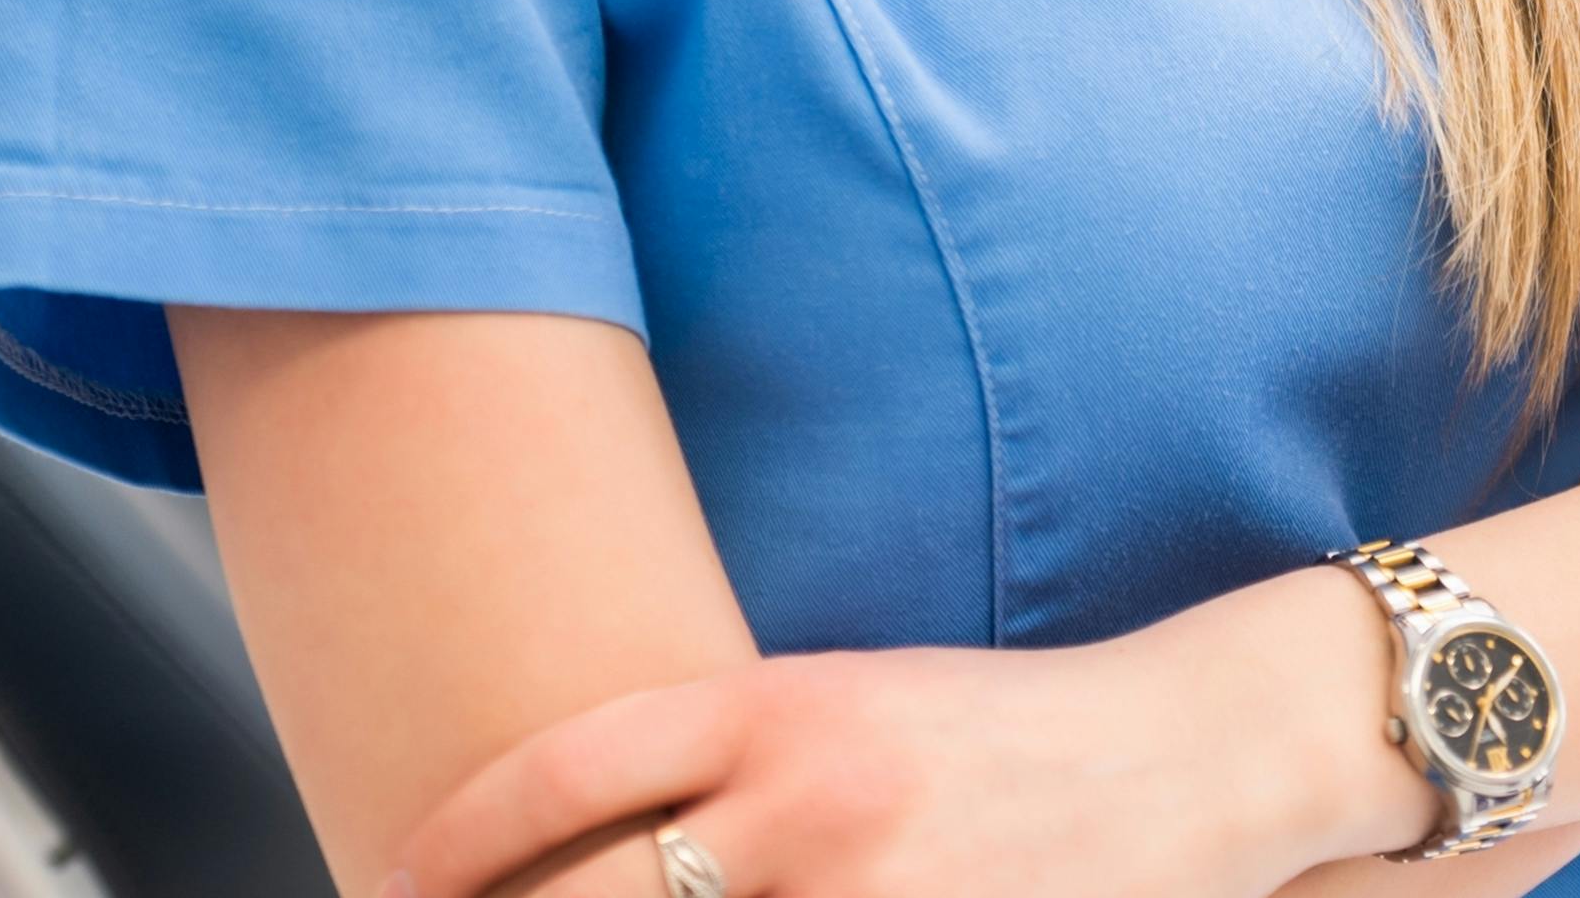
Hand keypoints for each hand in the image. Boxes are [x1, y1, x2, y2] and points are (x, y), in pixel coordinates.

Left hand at [388, 582, 1416, 897]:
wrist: (1196, 756)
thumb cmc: (1004, 732)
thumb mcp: (848, 701)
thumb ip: (721, 761)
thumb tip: (568, 841)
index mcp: (782, 707)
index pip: (557, 775)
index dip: (443, 848)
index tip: (383, 883)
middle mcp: (813, 808)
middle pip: (596, 897)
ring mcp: (880, 896)